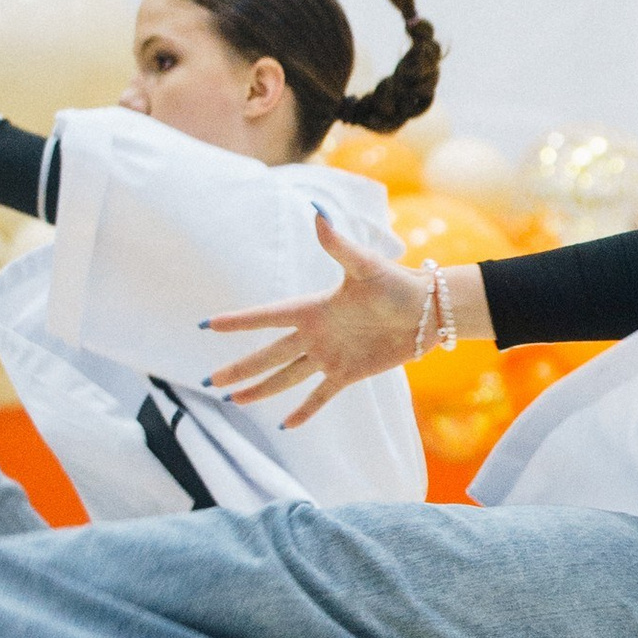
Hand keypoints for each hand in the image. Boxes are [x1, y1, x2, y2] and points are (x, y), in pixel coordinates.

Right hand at [205, 211, 444, 427]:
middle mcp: (315, 334)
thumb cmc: (398, 283)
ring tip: (234, 400)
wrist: (429, 310)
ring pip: (286, 377)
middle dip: (240, 367)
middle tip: (209, 379)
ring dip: (261, 389)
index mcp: (313, 308)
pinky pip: (321, 395)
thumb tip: (319, 213)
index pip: (267, 318)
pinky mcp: (349, 373)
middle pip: (269, 355)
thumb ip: (338, 245)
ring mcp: (330, 355)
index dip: (239, 322)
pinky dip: (305, 410)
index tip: (208, 326)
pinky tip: (286, 424)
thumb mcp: (365, 265)